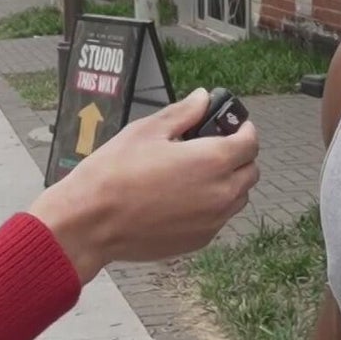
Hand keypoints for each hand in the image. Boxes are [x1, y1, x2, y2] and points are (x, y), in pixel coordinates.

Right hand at [28, 88, 259, 282]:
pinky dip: (212, 206)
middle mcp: (221, 193)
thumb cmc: (114, 174)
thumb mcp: (147, 131)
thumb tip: (203, 98)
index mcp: (213, 160)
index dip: (244, 130)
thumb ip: (183, 113)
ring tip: (198, 173)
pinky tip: (184, 198)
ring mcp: (212, 221)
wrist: (89, 223)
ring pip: (238, 198)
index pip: (250, 143)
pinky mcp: (198, 241)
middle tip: (215, 147)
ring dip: (229, 183)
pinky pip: (219, 219)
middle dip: (239, 156)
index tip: (234, 126)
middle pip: (250, 172)